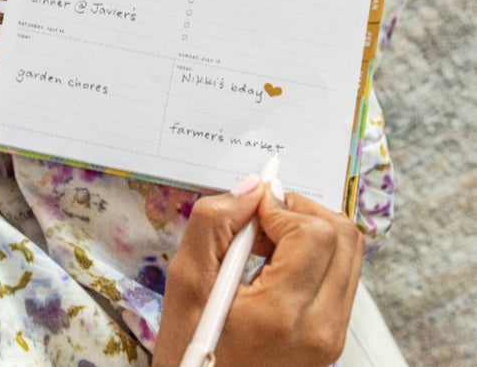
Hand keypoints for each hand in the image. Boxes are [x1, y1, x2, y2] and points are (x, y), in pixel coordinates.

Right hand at [154, 180, 363, 366]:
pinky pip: (341, 273)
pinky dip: (312, 253)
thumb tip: (254, 187)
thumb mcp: (185, 279)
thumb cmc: (190, 347)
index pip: (314, 232)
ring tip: (264, 244)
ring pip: (349, 251)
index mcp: (283, 314)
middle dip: (299, 212)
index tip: (248, 214)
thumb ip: (214, 222)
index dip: (279, 207)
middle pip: (343, 236)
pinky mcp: (335, 336)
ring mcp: (334, 336)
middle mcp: (322, 328)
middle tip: (258, 225)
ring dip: (308, 230)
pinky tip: (274, 265)